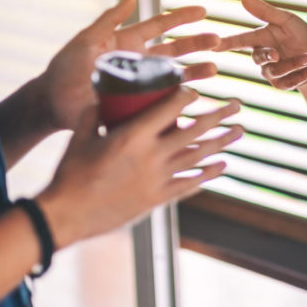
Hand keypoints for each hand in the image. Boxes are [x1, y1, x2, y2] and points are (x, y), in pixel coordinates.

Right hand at [37, 89, 242, 247]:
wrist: (67, 215)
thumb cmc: (70, 173)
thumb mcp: (80, 136)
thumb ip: (93, 113)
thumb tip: (102, 96)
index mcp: (132, 136)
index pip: (169, 109)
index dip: (186, 96)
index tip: (195, 90)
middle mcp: (151, 156)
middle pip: (194, 131)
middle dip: (219, 115)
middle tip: (237, 104)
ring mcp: (157, 179)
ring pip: (198, 157)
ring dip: (221, 143)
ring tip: (239, 132)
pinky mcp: (157, 199)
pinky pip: (188, 185)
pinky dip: (206, 175)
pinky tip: (221, 166)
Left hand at [40, 0, 219, 130]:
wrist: (53, 102)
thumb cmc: (65, 68)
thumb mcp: (87, 39)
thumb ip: (109, 20)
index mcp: (129, 43)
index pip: (161, 26)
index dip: (182, 17)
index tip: (203, 11)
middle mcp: (141, 63)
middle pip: (176, 50)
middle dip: (197, 44)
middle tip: (218, 41)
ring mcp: (142, 84)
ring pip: (176, 76)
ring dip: (196, 72)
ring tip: (214, 69)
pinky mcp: (139, 105)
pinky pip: (165, 102)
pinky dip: (181, 99)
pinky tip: (195, 98)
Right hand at [215, 0, 306, 89]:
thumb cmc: (299, 36)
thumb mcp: (286, 20)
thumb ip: (266, 11)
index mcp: (260, 39)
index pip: (240, 40)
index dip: (227, 43)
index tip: (214, 45)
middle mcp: (262, 56)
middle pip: (259, 58)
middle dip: (268, 55)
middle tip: (277, 54)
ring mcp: (270, 72)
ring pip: (275, 71)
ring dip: (293, 64)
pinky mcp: (282, 84)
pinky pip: (288, 83)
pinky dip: (302, 76)